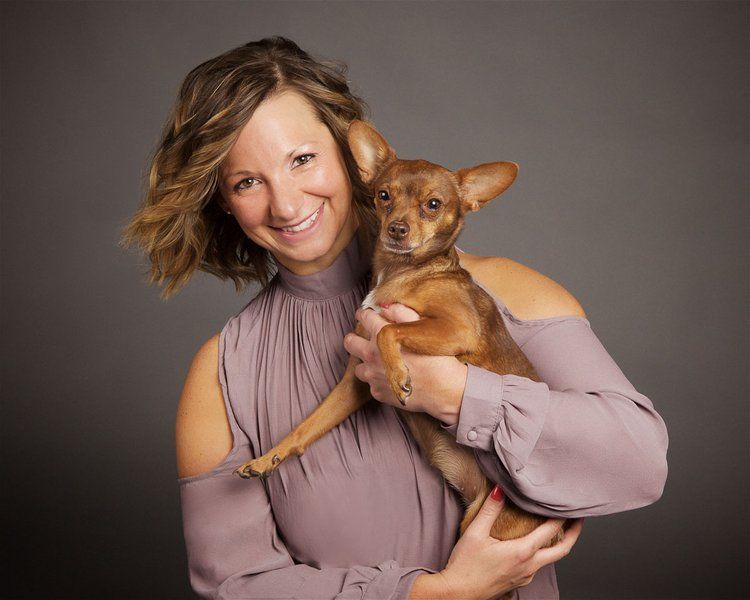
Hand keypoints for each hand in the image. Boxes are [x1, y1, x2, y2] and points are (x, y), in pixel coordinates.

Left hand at [343, 304, 467, 421]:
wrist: (444, 388)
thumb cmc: (436, 357)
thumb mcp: (422, 328)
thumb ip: (401, 312)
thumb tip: (386, 306)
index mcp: (382, 335)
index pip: (363, 317)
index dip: (365, 314)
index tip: (367, 315)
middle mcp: (372, 355)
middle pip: (350, 342)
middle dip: (355, 337)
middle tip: (367, 339)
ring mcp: (373, 376)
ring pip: (359, 367)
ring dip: (367, 363)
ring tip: (382, 363)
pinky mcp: (378, 392)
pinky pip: (372, 384)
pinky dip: (380, 381)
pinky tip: (394, 378)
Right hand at [436, 487, 583, 599]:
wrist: (457, 593)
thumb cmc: (465, 565)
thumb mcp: (475, 533)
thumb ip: (490, 509)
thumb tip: (499, 489)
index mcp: (522, 552)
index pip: (551, 531)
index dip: (563, 517)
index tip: (569, 505)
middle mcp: (529, 566)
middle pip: (562, 550)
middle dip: (573, 534)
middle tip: (578, 519)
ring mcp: (525, 576)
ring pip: (550, 559)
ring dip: (557, 543)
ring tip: (555, 527)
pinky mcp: (519, 581)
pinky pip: (538, 565)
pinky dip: (543, 552)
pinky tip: (533, 544)